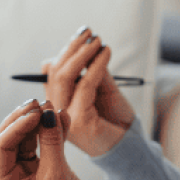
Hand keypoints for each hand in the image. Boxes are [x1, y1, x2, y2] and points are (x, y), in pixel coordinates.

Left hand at [0, 99, 87, 179]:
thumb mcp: (57, 174)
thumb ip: (51, 141)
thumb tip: (49, 111)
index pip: (2, 146)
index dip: (17, 126)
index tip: (36, 112)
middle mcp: (6, 177)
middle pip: (8, 138)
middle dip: (24, 120)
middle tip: (40, 103)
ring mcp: (20, 171)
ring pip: (23, 138)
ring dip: (38, 122)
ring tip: (53, 107)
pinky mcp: (35, 167)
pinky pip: (38, 143)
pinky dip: (48, 131)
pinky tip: (60, 117)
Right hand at [43, 27, 135, 156]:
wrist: (128, 147)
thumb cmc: (114, 119)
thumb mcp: (101, 89)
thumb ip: (90, 71)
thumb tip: (83, 46)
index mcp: (57, 103)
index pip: (51, 72)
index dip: (65, 51)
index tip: (82, 36)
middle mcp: (55, 112)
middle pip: (54, 72)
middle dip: (71, 48)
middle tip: (89, 32)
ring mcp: (64, 118)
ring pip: (64, 76)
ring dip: (82, 53)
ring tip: (98, 40)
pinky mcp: (79, 120)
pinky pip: (85, 85)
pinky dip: (96, 66)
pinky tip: (105, 53)